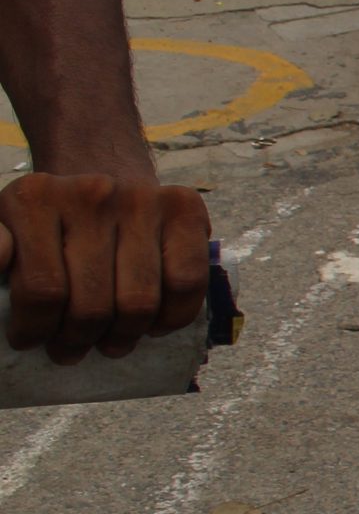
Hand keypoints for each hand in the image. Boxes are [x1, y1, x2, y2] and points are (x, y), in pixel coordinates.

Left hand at [0, 174, 210, 363]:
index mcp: (35, 199)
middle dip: (79, 340)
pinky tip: (152, 324)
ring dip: (124, 336)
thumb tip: (1, 262)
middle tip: (72, 348)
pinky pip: (186, 284)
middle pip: (92, 303)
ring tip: (111, 342)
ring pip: (139, 302)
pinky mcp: (185, 209)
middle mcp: (91, 193)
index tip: (32, 340)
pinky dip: (172, 317)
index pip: (42, 290)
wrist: (99, 165)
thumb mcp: (4, 226)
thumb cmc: (49, 218)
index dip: (37, 329)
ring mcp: (143, 200)